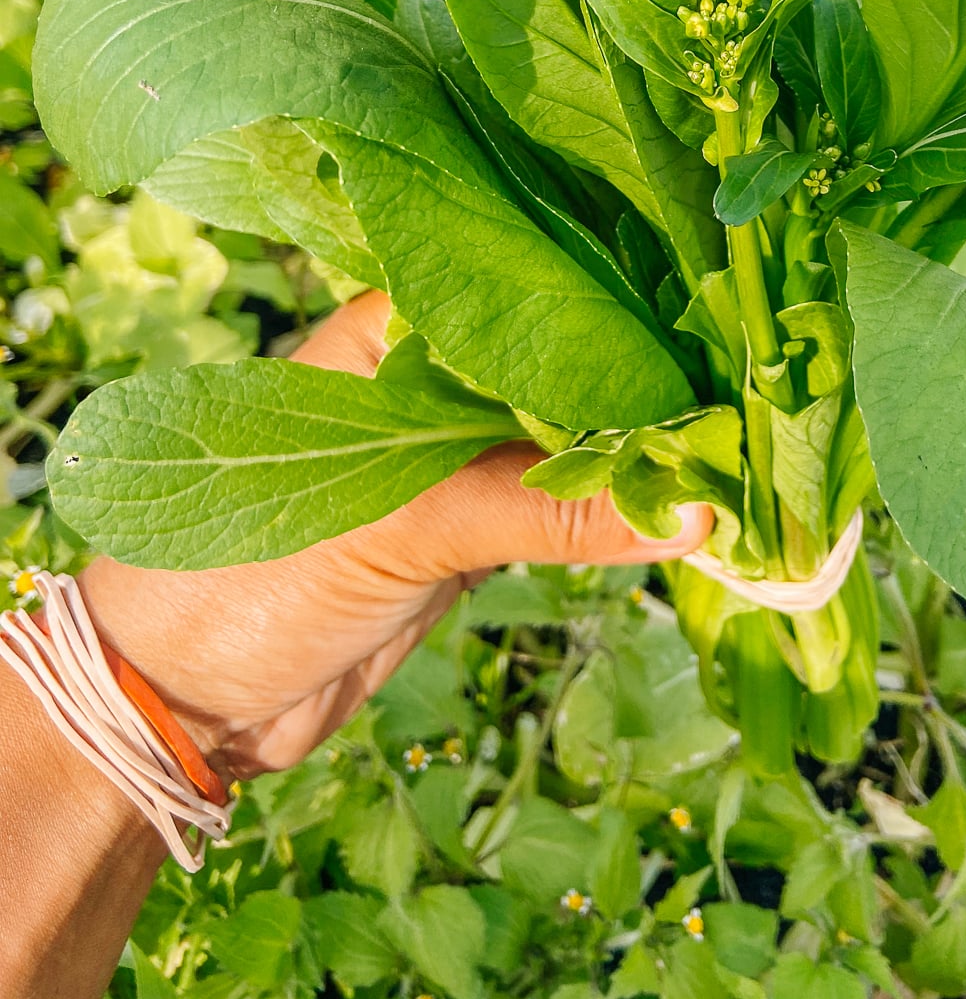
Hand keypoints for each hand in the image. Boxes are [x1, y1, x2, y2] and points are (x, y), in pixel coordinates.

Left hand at [75, 291, 708, 781]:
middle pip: (558, 363)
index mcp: (392, 326)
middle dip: (642, 384)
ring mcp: (451, 452)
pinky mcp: (469, 525)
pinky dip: (615, 509)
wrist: (181, 708)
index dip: (615, 305)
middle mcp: (427, 376)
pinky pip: (560, 503)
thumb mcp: (401, 524)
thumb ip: (545, 506)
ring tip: (740, 443)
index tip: (710, 320)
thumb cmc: (248, 577)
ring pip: (566, 434)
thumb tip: (695, 508)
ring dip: (638, 452)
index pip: (525, 290)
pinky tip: (685, 501)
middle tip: (750, 392)